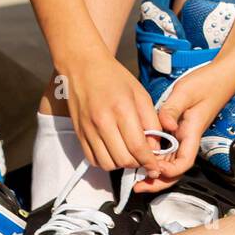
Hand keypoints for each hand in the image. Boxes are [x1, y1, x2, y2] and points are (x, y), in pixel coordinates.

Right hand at [61, 54, 166, 172]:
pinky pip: (93, 160)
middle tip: (144, 158)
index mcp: (121, 109)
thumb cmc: (114, 77)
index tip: (156, 167)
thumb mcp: (140, 93)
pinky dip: (106, 161)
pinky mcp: (79, 134)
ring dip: (121, 164)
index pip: (138, 147)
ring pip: (108, 164)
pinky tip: (114, 151)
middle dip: (138, 164)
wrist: (83, 67)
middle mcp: (103, 122)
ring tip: (129, 154)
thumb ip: (151, 120)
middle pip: (123, 159)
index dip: (149, 161)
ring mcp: (88, 129)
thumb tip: (156, 145)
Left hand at [132, 59, 234, 192]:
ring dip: (155, 172)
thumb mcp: (186, 92)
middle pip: (175, 169)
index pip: (184, 163)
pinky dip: (155, 157)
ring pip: (170, 162)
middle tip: (138, 185)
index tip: (153, 168)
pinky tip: (143, 156)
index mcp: (192, 132)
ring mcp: (184, 135)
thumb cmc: (207, 83)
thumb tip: (163, 123)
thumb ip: (172, 108)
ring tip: (136, 176)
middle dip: (157, 181)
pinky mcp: (180, 130)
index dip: (169, 171)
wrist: (220, 76)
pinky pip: (168, 150)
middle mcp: (189, 137)